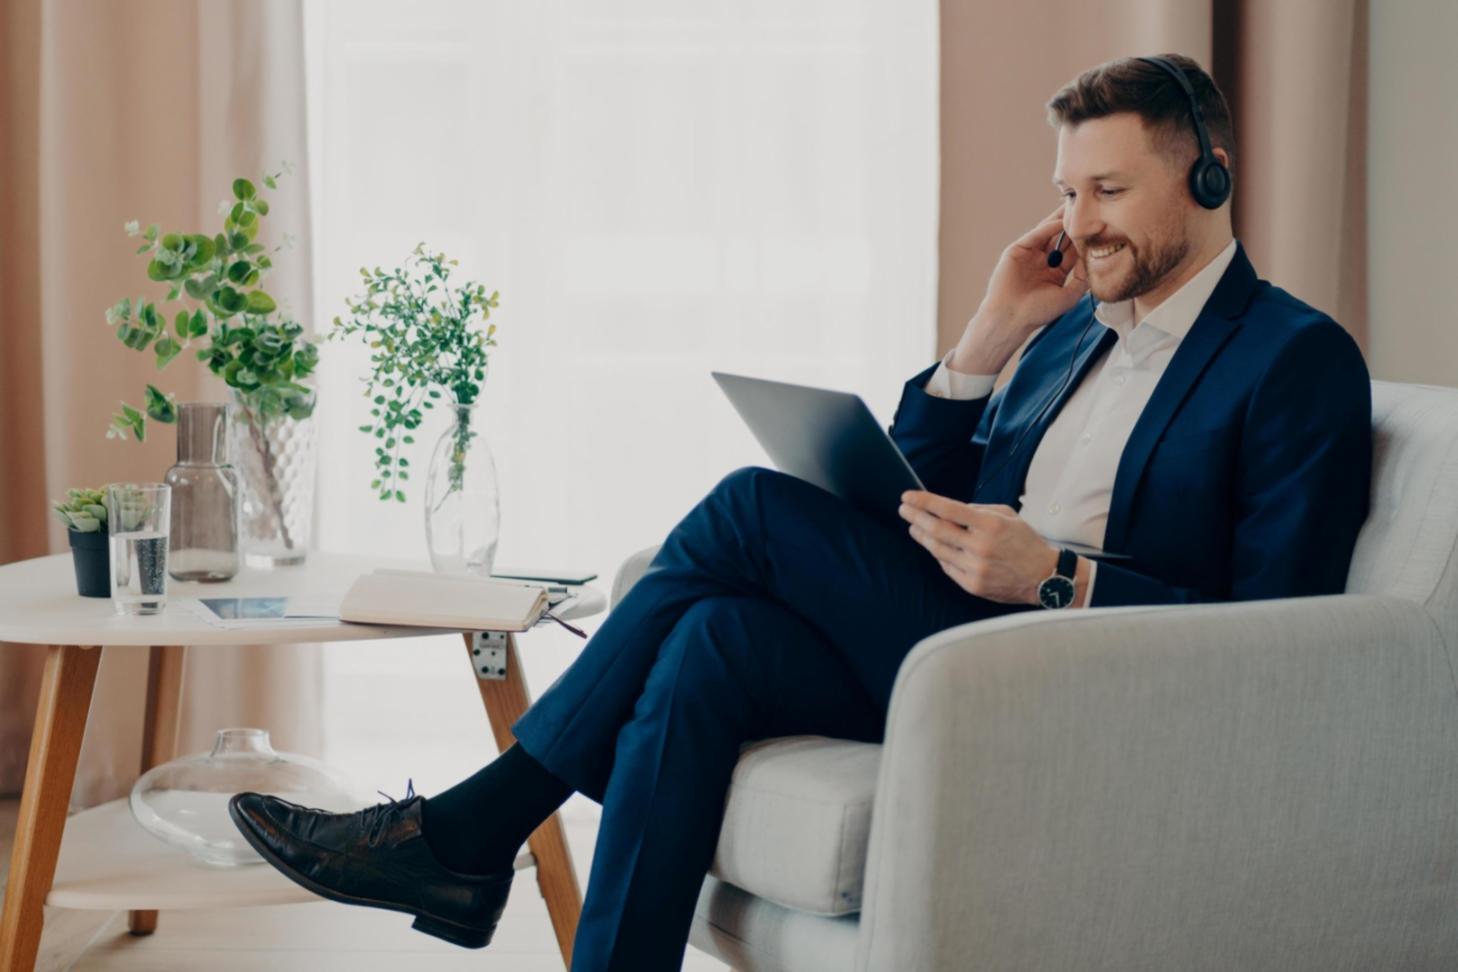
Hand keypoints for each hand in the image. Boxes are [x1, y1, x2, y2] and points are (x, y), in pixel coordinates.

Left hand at [899, 490, 1058, 604]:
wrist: (1044, 577)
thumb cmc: (1025, 542)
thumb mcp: (1007, 516)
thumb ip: (978, 511)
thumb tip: (949, 509)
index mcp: (990, 525)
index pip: (948, 509)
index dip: (924, 502)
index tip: (908, 496)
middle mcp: (980, 547)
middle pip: (937, 530)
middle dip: (915, 517)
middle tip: (904, 509)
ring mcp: (975, 568)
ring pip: (937, 550)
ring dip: (921, 536)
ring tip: (913, 526)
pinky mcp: (972, 585)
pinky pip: (947, 566)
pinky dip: (937, 554)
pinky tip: (932, 545)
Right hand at [982, 205, 1089, 327]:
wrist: (1011, 317)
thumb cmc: (1037, 312)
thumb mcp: (1068, 296)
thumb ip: (1082, 278)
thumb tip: (1094, 258)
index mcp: (1055, 273)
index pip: (1072, 252)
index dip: (1085, 241)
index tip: (1101, 229)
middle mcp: (1043, 262)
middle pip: (1061, 239)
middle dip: (1074, 227)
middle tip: (1091, 211)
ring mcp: (1029, 255)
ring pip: (1048, 233)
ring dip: (1061, 221)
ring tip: (1076, 208)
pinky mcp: (1017, 250)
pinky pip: (1035, 236)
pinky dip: (1047, 228)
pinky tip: (1060, 222)